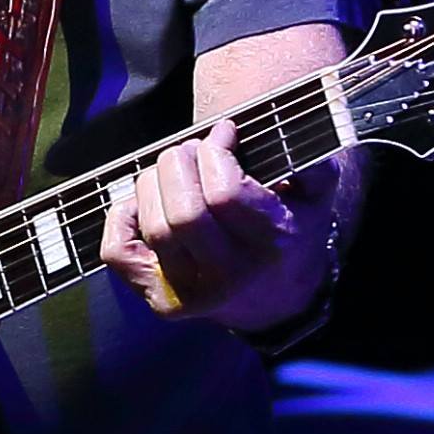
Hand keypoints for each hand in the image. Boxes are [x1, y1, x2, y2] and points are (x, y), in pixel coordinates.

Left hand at [100, 118, 333, 332]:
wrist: (276, 300)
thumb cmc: (291, 232)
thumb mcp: (315, 196)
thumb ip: (310, 162)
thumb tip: (281, 133)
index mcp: (272, 245)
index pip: (225, 193)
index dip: (215, 152)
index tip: (224, 133)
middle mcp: (231, 277)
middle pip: (184, 212)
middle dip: (179, 162)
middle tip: (190, 150)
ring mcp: (191, 294)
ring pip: (153, 226)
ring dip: (152, 182)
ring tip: (171, 171)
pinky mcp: (159, 300)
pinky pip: (118, 251)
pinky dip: (122, 215)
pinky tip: (145, 203)